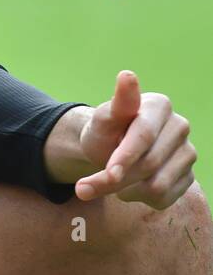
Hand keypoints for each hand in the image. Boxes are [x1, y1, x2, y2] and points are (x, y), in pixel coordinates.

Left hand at [72, 71, 196, 209]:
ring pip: (157, 185)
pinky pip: (164, 199)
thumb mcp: (104, 118)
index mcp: (160, 105)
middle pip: (149, 164)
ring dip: (126, 190)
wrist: (110, 150)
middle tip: (86, 187)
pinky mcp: (188, 177)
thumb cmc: (105, 131)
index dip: (125, 157)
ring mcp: (188, 153)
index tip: (108, 174)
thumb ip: (118, 103)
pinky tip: (131, 186)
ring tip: (114, 179)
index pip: (144, 135)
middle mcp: (180, 127)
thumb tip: (127, 75)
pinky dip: (139, 198)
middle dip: (116, 179)